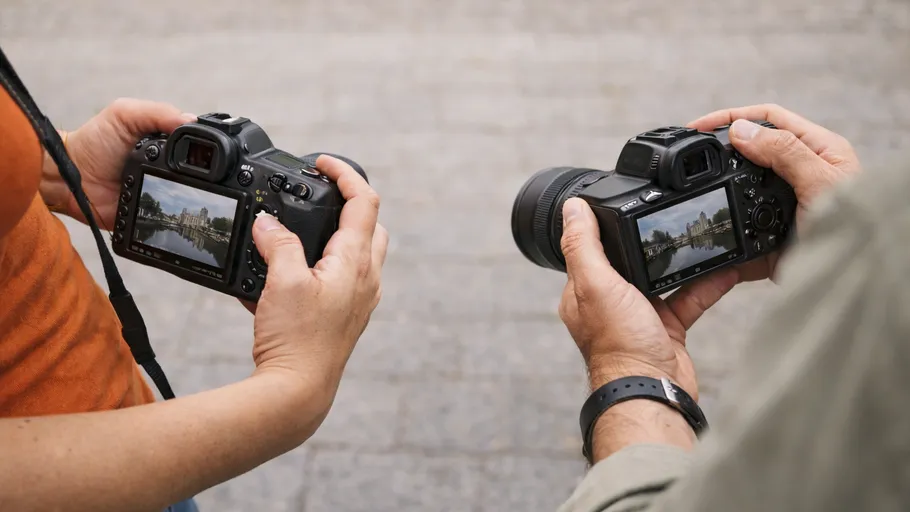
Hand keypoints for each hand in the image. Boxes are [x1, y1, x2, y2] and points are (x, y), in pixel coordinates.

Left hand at [41, 98, 194, 226]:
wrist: (69, 179)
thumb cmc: (93, 142)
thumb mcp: (124, 114)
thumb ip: (157, 112)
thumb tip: (192, 120)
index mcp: (165, 142)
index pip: (195, 144)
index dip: (205, 147)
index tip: (212, 152)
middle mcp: (167, 166)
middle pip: (198, 173)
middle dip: (204, 176)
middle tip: (207, 178)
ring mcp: (161, 190)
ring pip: (190, 195)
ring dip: (193, 195)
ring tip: (195, 194)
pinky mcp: (153, 212)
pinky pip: (172, 215)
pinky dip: (177, 213)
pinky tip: (180, 209)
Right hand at [247, 155, 387, 392]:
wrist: (298, 391)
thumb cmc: (296, 341)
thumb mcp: (281, 282)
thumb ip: (277, 244)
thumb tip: (267, 222)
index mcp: (356, 261)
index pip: (365, 201)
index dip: (346, 173)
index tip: (323, 163)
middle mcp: (367, 278)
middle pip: (371, 225)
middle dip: (350, 204)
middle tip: (320, 196)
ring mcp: (360, 299)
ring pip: (361, 253)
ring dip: (339, 235)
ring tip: (304, 232)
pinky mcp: (348, 316)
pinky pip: (345, 279)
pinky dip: (327, 265)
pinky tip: (293, 274)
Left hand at [559, 199, 738, 398]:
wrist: (653, 392)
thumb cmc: (620, 346)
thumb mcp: (597, 286)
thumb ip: (584, 246)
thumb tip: (572, 208)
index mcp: (583, 292)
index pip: (591, 250)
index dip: (605, 228)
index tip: (625, 204)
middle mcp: (609, 303)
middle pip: (629, 260)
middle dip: (650, 240)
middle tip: (670, 216)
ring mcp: (639, 316)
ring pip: (663, 277)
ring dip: (683, 260)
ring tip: (702, 236)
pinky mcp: (667, 329)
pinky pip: (689, 298)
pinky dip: (707, 284)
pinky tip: (725, 267)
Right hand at [687, 104, 862, 282]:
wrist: (857, 282)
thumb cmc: (860, 230)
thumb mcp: (821, 182)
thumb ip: (784, 152)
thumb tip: (740, 129)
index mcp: (818, 151)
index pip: (769, 119)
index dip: (732, 117)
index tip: (698, 127)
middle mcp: (799, 176)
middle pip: (749, 152)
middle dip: (718, 152)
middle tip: (690, 157)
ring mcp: (781, 207)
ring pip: (738, 191)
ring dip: (717, 191)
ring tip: (693, 190)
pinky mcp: (769, 238)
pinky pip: (738, 229)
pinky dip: (723, 229)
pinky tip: (710, 227)